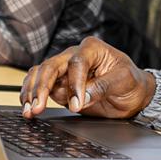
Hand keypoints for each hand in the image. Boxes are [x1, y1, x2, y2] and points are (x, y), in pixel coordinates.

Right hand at [20, 36, 155, 119]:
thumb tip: (82, 98)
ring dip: (32, 92)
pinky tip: (27, 106)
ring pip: (40, 74)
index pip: (77, 63)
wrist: (132, 94)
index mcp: (93, 49)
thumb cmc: (131, 82)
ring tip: (30, 110)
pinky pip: (39, 85)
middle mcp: (75, 55)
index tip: (76, 105)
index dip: (74, 84)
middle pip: (51, 67)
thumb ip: (103, 86)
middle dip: (42, 87)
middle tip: (39, 107)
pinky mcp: (59, 84)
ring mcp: (65, 70)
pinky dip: (31, 95)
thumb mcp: (124, 81)